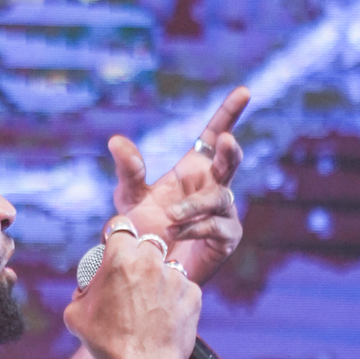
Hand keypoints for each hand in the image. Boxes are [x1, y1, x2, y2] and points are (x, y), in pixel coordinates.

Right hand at [63, 226, 200, 358]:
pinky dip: (174, 297)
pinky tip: (163, 316)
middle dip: (139, 257)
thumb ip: (82, 290)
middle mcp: (150, 262)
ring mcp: (176, 277)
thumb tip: (88, 286)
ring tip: (148, 304)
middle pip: (146, 244)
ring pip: (167, 266)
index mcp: (120, 259)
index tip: (115, 246)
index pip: (120, 226)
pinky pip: (183, 286)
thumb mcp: (75, 314)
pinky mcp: (194, 294)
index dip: (116, 235)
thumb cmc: (105, 344)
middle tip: (131, 280)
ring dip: (158, 278)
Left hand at [110, 87, 248, 284]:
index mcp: (195, 169)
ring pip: (219, 198)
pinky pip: (216, 227)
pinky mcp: (227, 238)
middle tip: (227, 141)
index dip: (229, 113)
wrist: (147, 267)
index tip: (243, 91)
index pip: (214, 136)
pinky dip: (194, 228)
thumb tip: (115, 140)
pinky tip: (176, 234)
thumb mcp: (131, 196)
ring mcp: (224, 212)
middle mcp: (213, 186)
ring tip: (171, 216)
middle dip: (230, 151)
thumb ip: (129, 170)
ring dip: (195, 205)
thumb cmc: (143, 227)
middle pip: (230, 161)